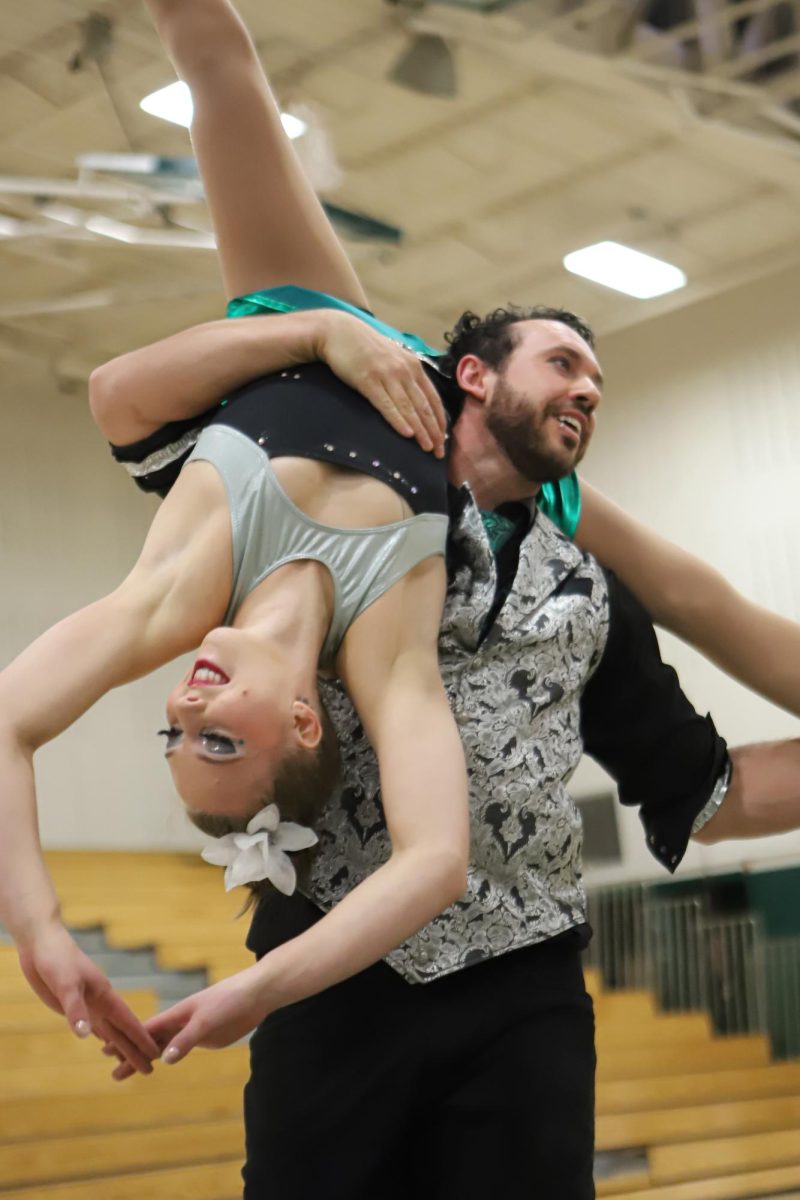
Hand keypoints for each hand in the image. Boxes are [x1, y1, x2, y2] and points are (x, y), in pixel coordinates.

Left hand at [17, 920, 158, 1072]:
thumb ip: (76, 1009)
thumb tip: (85, 1035)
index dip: (141, 1039)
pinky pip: (92, 1026)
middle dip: (134, 1051)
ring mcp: (88, 1004)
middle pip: (121, 1031)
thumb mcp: (66, 983)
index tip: (156, 1054)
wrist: (42, 944)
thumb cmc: (57, 958)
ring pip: (108, 1031)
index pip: (128, 1022)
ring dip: (119, 1047)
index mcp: (105, 995)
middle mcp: (100, 1002)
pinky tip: (103, 1044)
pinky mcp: (74, 1006)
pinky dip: (101, 1037)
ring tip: (129, 1064)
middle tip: (149, 1071)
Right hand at [107, 964, 268, 1080]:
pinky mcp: (205, 1036)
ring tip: (130, 1070)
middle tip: (112, 1072)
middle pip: (151, 1041)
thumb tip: (165, 1059)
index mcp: (177, 1014)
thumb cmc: (229, 1000)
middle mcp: (180, 1022)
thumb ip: (187, 1039)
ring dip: (147, 1057)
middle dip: (131, 1054)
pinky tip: (160, 1060)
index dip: (127, 1040)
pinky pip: (181, 1048)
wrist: (255, 995)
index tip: (106, 1050)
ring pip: (164, 1047)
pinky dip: (168, 1055)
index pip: (146, 1030)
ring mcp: (192, 1030)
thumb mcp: (207, 1021)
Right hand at [315, 311, 447, 456]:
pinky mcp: (369, 381)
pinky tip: (407, 434)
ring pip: (409, 408)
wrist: (338, 332)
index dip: (439, 421)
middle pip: (424, 406)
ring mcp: (387, 376)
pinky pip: (387, 405)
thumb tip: (415, 397)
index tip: (443, 439)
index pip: (433, 398)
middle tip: (439, 453)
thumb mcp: (392, 357)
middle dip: (433, 431)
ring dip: (420, 431)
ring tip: (427, 448)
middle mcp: (405, 371)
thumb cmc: (364, 347)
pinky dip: (399, 420)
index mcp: (413, 366)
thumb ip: (406, 374)